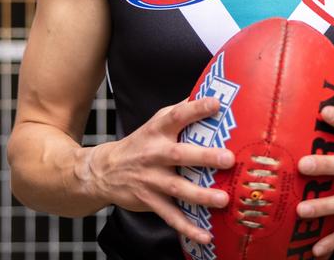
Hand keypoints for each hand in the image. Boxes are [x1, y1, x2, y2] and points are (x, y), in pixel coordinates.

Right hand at [80, 97, 234, 244]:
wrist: (104, 171)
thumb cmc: (140, 143)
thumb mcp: (155, 123)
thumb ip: (180, 112)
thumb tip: (211, 97)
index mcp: (158, 131)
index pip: (177, 116)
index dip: (196, 109)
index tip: (216, 104)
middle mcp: (154, 154)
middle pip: (179, 154)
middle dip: (204, 157)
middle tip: (228, 159)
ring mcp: (152, 180)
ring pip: (177, 189)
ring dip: (201, 195)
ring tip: (223, 200)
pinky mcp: (150, 201)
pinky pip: (171, 216)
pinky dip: (188, 228)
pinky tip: (206, 236)